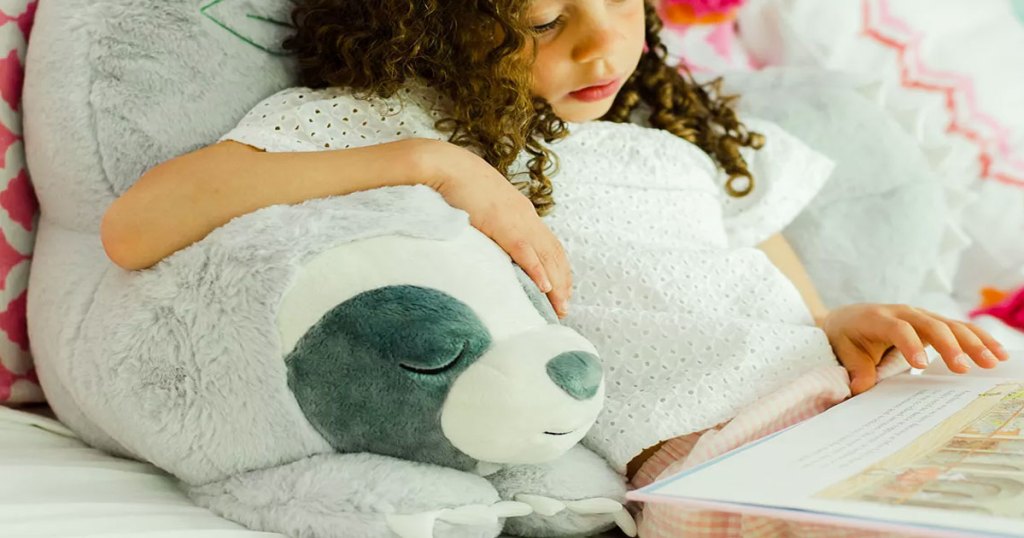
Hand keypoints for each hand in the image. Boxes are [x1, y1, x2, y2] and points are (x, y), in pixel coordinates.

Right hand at [410, 139, 571, 317]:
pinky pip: (524, 251)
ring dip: (556, 283)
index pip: (549, 244)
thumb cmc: (456, 185)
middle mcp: (525, 216)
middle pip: (553, 254)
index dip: (557, 269)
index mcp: (521, 212)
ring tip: (560, 307)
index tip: (560, 290)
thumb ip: (492, 225)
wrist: (443, 165)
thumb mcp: (482, 207)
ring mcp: (515, 219)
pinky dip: (537, 270)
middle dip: (562, 282)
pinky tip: (544, 287)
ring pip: (545, 256)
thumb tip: (489, 244)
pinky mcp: (501, 223)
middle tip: (564, 308)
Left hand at [819, 304, 1009, 394]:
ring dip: (974, 342)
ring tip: (993, 361)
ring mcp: (921, 316)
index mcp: (878, 318)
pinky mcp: (932, 323)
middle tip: (964, 368)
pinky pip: (958, 328)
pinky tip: (998, 353)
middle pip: (931, 325)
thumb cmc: (847, 337)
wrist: (846, 318)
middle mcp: (903, 312)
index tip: (921, 365)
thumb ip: (856, 368)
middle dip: (950, 345)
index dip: (910, 345)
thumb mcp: (844, 351)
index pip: (898, 329)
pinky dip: (978, 339)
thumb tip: (860, 388)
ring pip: (951, 325)